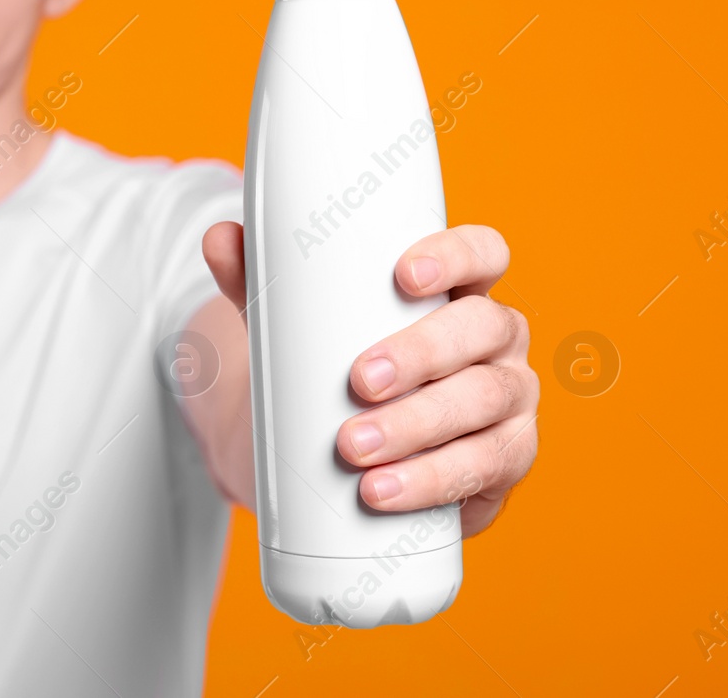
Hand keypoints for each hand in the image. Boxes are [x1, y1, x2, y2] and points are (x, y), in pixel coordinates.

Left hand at [201, 222, 537, 536]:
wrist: (346, 457)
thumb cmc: (336, 367)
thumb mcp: (298, 325)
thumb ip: (259, 282)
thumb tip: (219, 237)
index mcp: (460, 289)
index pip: (483, 253)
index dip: (455, 256)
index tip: (403, 277)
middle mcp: (496, 339)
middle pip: (483, 329)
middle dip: (422, 354)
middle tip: (358, 382)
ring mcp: (509, 400)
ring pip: (483, 401)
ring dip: (418, 426)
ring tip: (354, 448)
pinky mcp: (503, 461)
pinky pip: (484, 467)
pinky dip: (431, 480)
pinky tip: (386, 490)